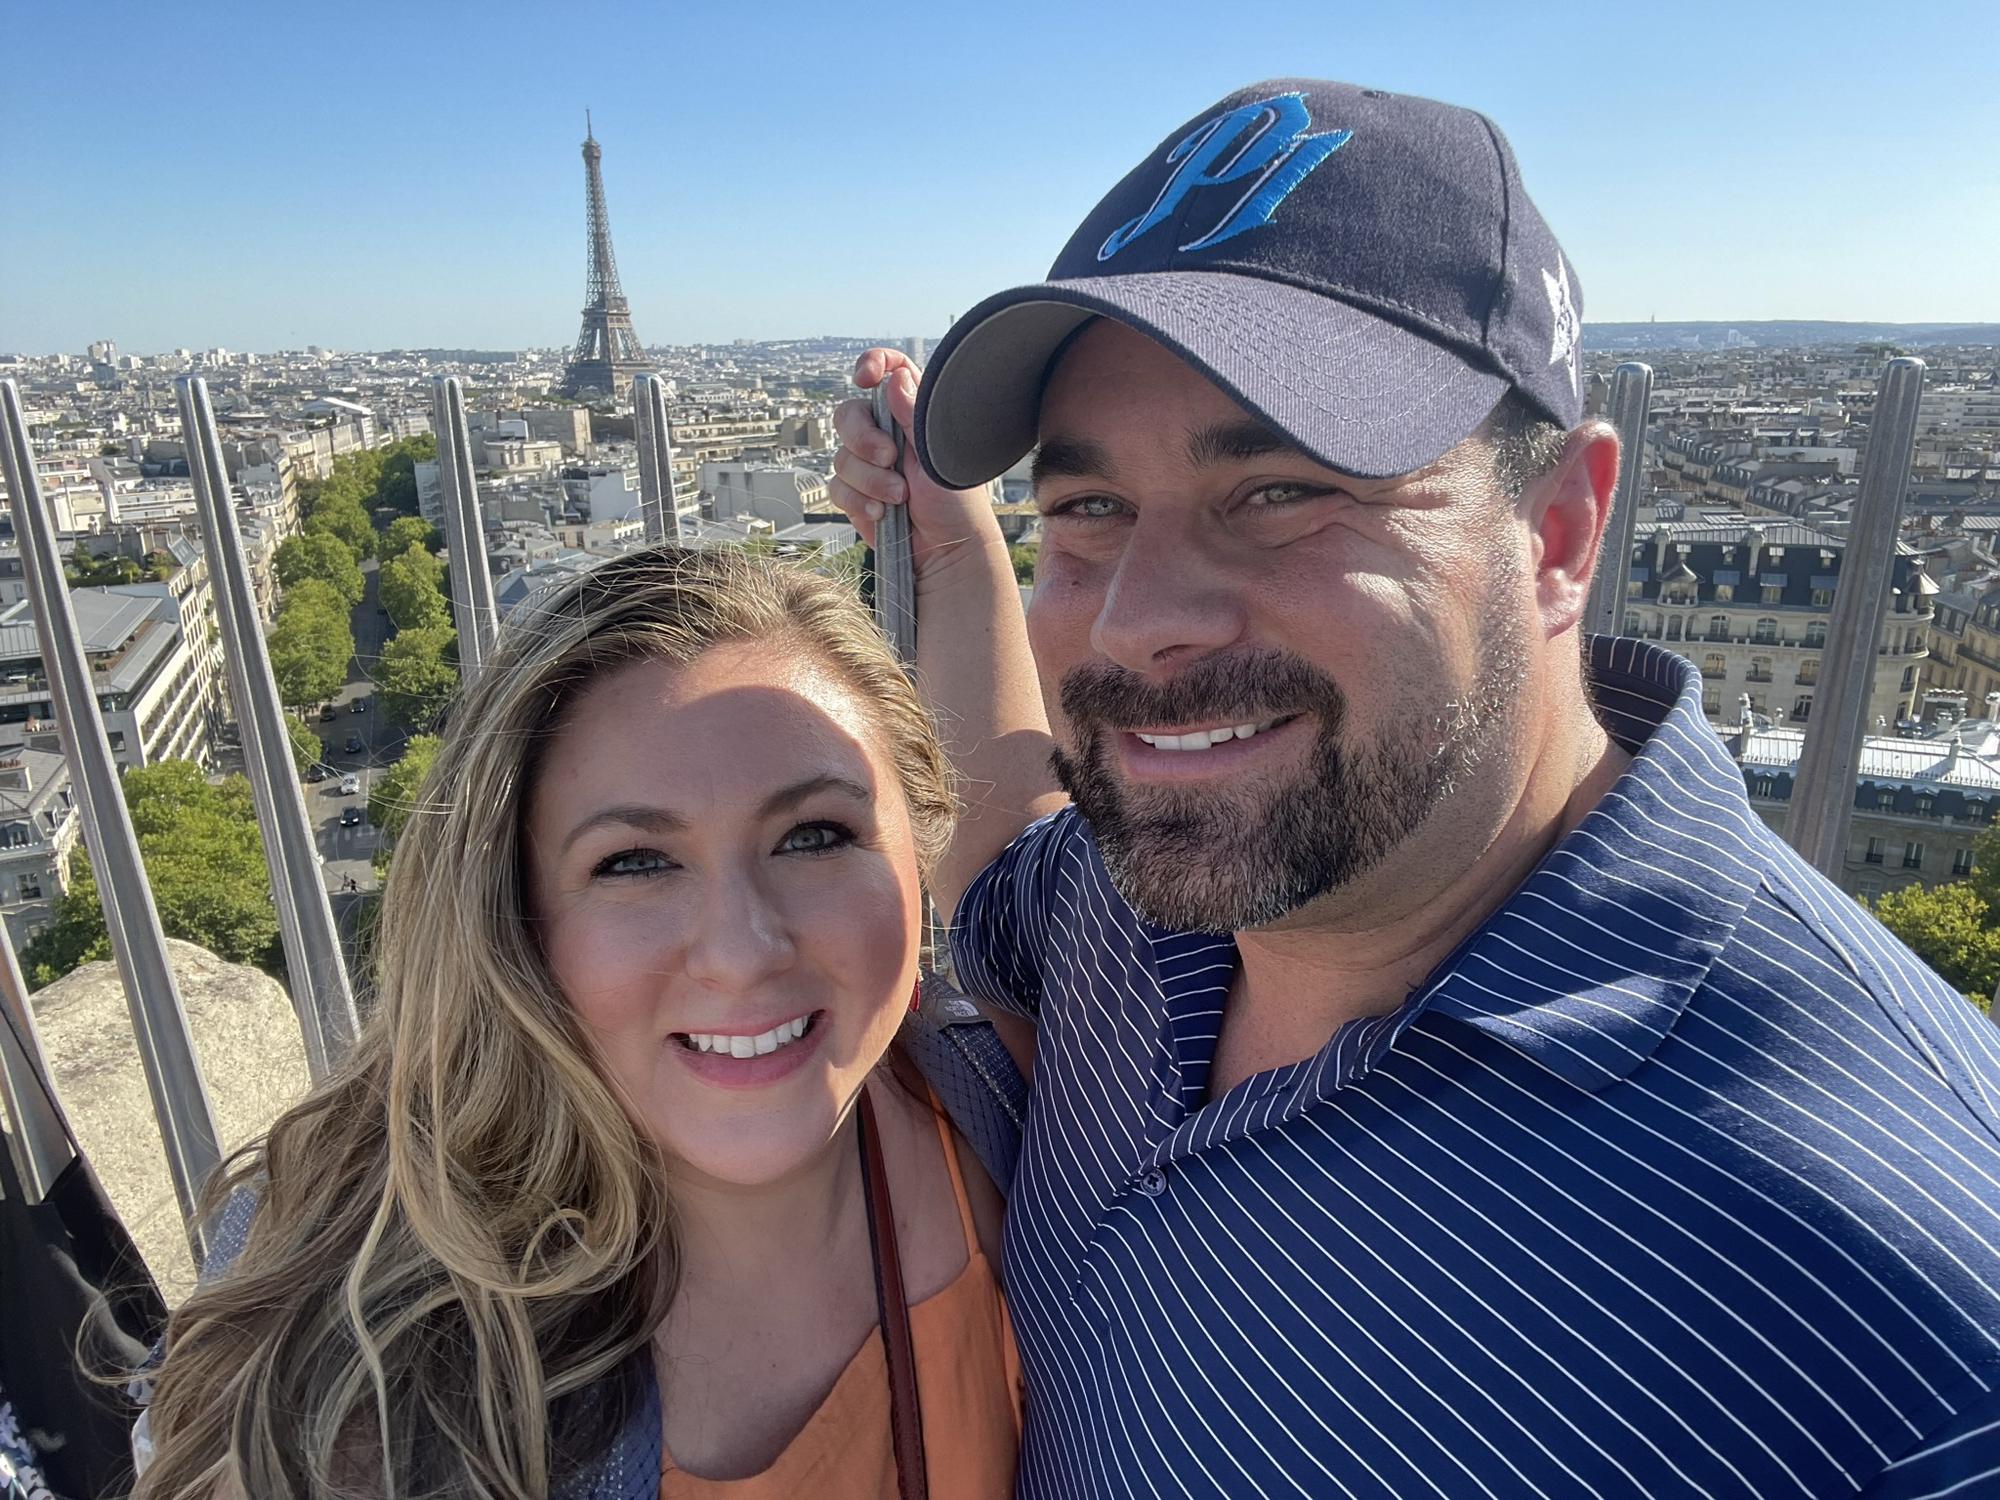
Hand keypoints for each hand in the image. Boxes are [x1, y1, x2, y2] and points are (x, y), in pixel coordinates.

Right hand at [829, 348, 1005, 586]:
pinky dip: (859, 501)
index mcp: (913, 414)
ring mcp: (869, 465)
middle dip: (863, 438)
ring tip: (899, 497)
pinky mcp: (856, 494)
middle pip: (849, 414)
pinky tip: (881, 513)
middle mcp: (888, 434)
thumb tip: (895, 377)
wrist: (946, 551)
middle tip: (889, 457)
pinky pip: (837, 488)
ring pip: (842, 457)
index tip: (865, 377)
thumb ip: (914, 415)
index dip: (872, 363)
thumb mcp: (939, 454)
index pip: (889, 370)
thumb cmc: (956, 502)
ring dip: (869, 479)